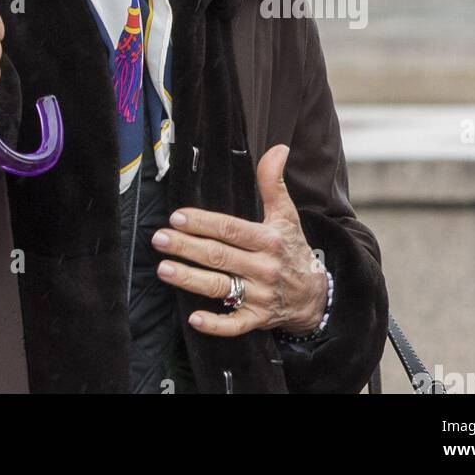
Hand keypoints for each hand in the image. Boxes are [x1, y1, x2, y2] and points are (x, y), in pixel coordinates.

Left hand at [151, 144, 329, 337]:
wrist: (314, 295)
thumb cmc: (292, 249)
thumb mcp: (286, 214)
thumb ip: (274, 182)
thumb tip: (278, 148)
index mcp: (269, 240)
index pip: (231, 229)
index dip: (203, 222)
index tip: (177, 216)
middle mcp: (264, 268)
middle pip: (219, 256)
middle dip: (186, 247)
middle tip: (159, 239)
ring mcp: (260, 296)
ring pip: (221, 288)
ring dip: (190, 280)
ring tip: (164, 269)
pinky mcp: (257, 319)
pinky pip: (235, 325)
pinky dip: (216, 324)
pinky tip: (193, 318)